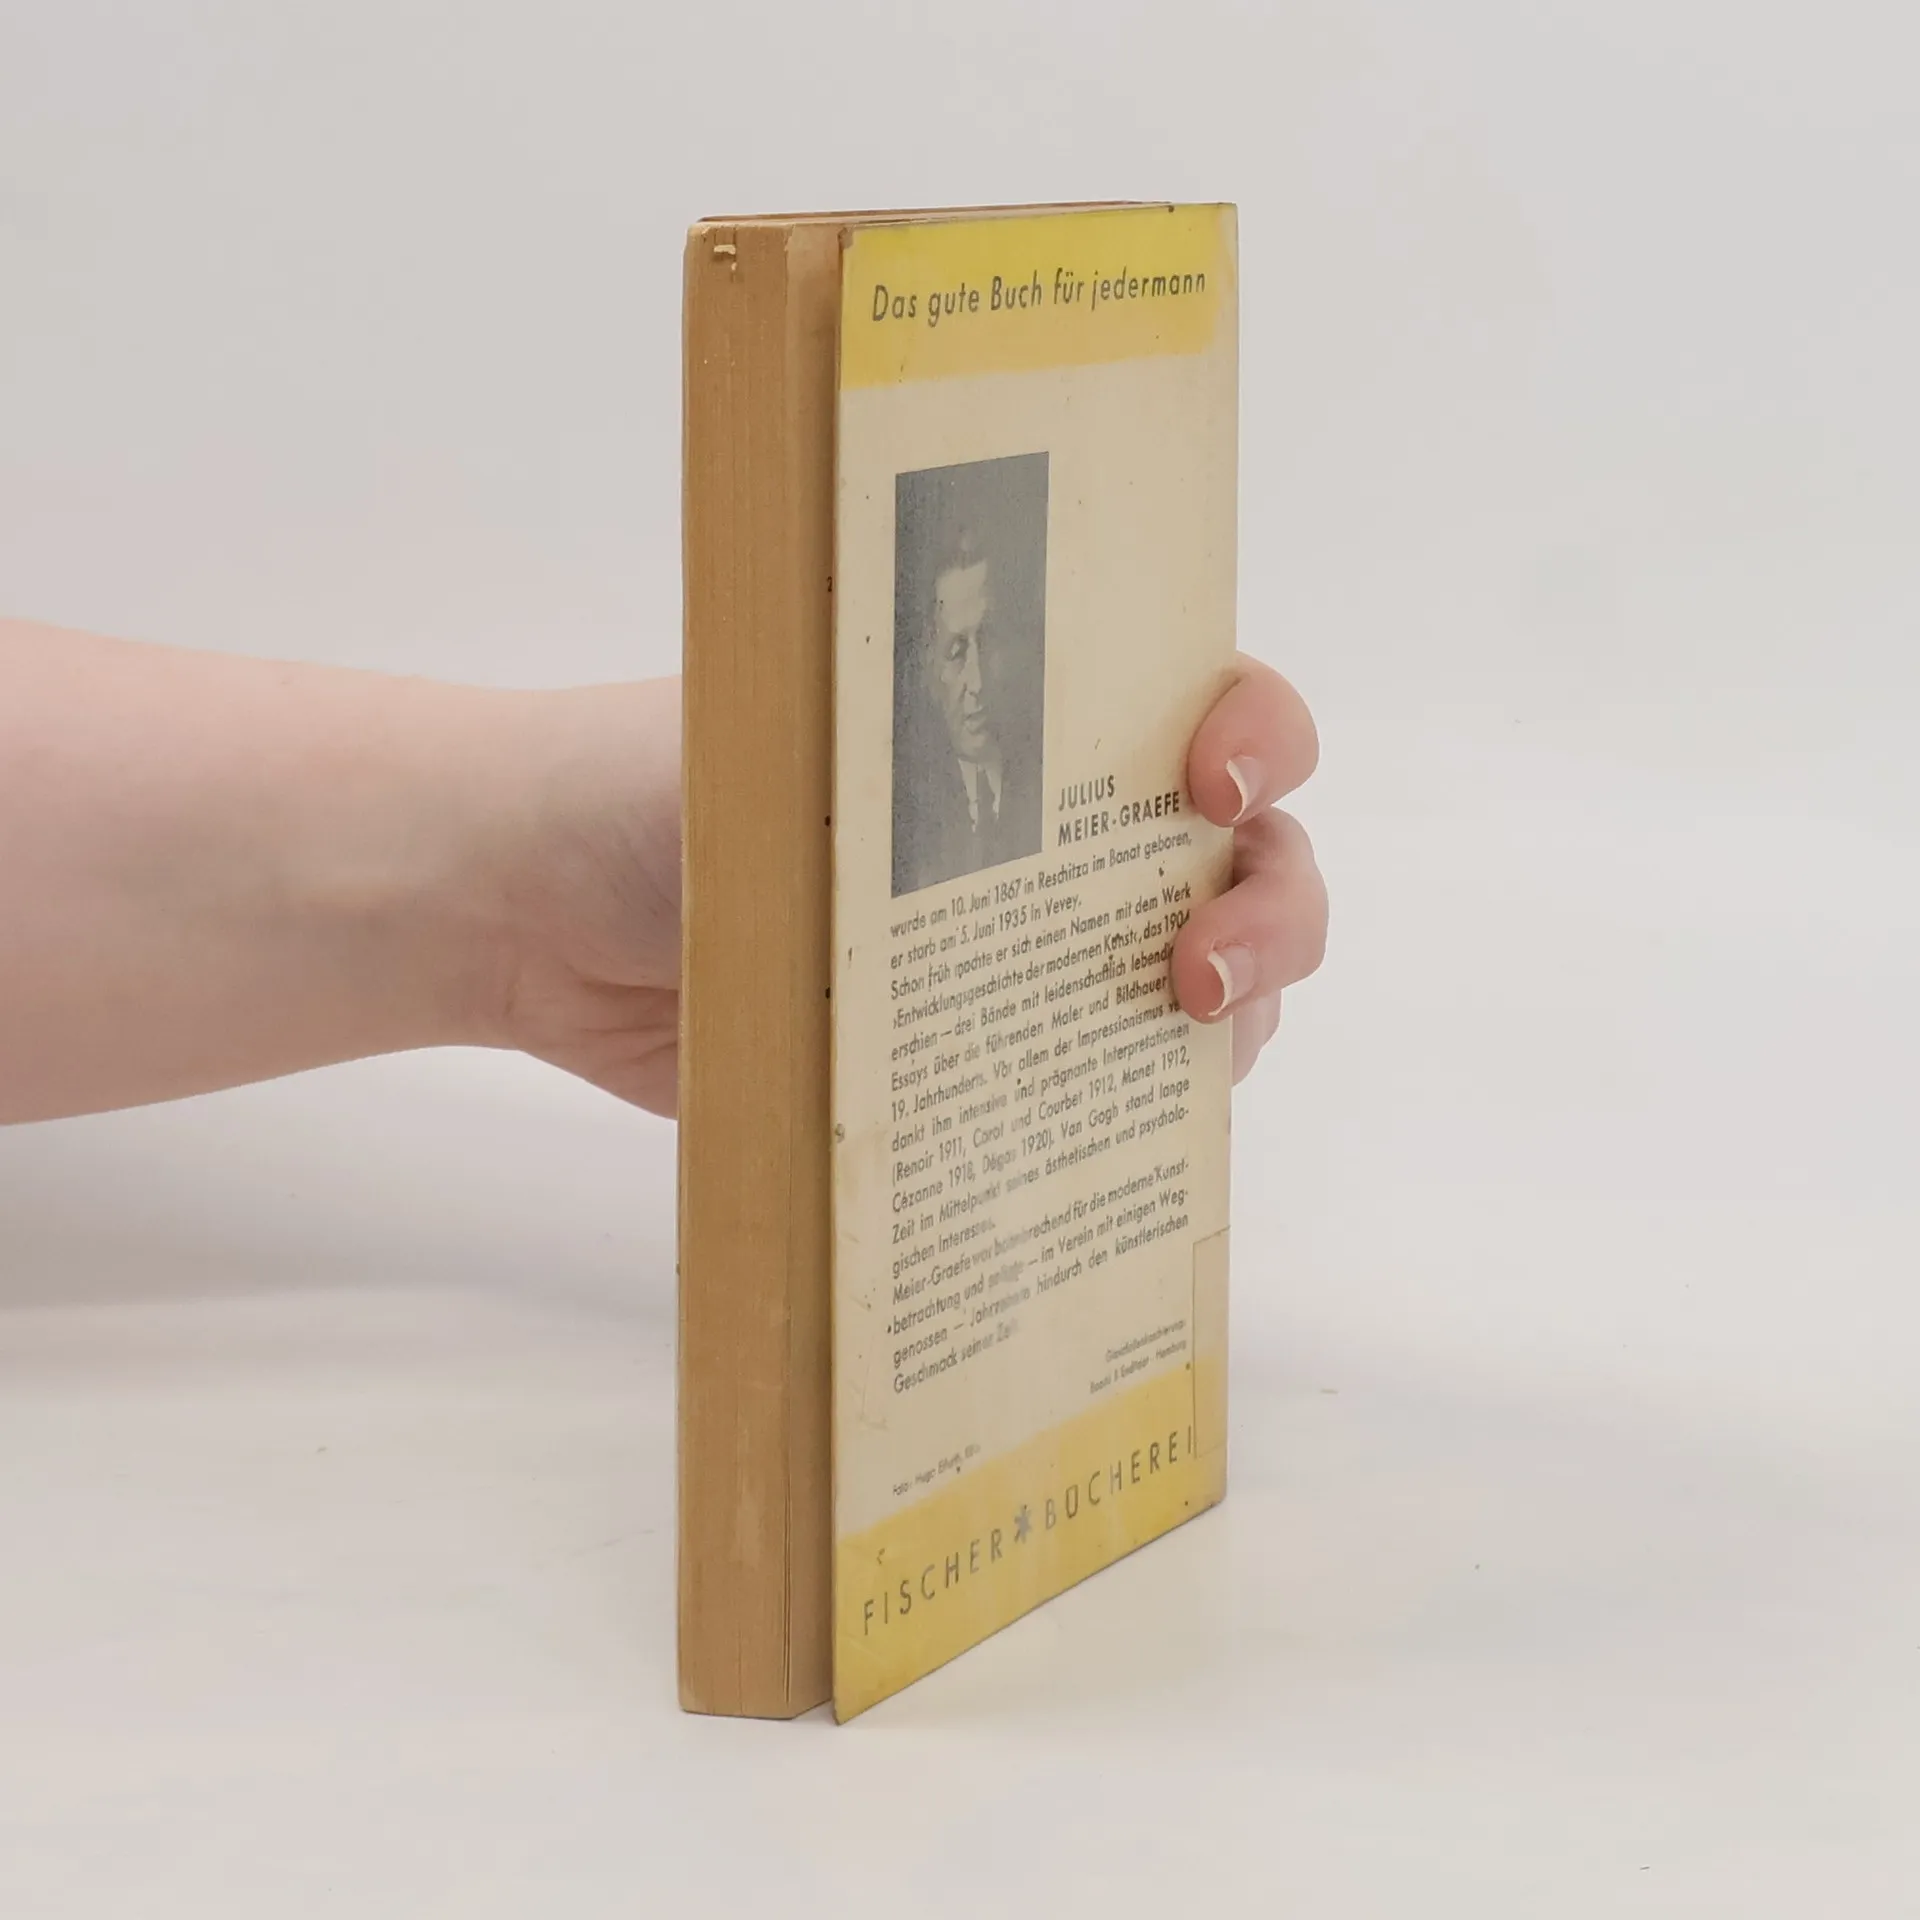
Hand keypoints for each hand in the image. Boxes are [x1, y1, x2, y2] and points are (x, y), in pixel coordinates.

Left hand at [489, 660, 1325, 1116]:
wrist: (531, 909)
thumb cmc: (645, 785)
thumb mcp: (781, 739)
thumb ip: (904, 782)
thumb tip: (1003, 866)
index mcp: (1033, 720)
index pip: (1212, 706)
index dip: (1260, 736)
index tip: (1211, 782)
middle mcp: (1059, 834)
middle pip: (1252, 862)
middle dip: (1272, 911)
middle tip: (1199, 970)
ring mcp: (1029, 955)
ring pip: (1209, 988)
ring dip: (1232, 1020)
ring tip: (1169, 1049)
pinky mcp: (977, 1065)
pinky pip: (1106, 1095)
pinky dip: (1139, 1115)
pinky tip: (1111, 1138)